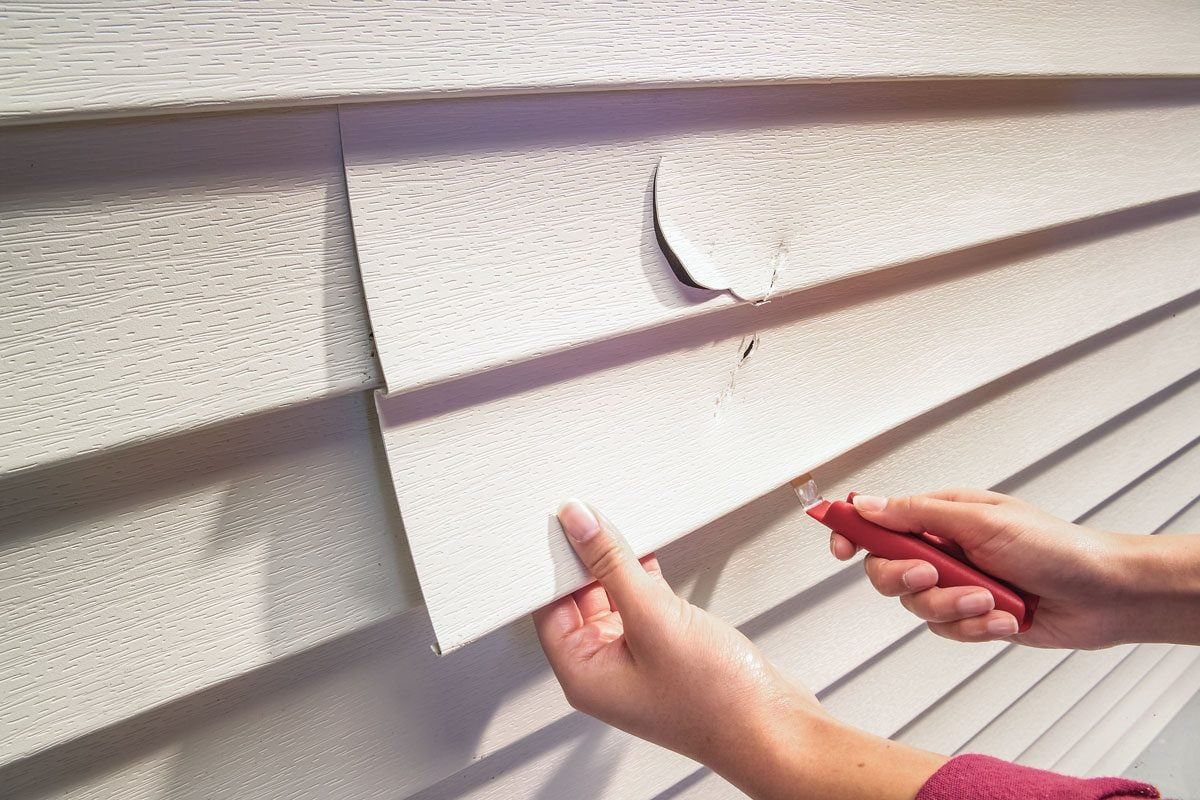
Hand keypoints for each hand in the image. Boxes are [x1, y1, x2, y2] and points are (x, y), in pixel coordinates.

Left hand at [535, 500, 944, 799]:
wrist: (774, 729)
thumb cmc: (716, 702)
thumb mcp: (653, 617)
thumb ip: (611, 565)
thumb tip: (580, 525)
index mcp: (583, 674)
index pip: (548, 608)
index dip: (554, 565)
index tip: (563, 524)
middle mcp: (605, 672)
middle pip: (578, 601)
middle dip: (587, 561)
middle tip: (596, 519)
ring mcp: (637, 663)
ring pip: (613, 600)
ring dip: (617, 567)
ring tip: (624, 531)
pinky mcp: (667, 652)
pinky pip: (643, 606)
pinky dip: (644, 579)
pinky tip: (651, 557)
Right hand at [830, 489, 1129, 648]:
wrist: (1104, 595)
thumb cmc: (1055, 546)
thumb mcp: (980, 520)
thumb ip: (917, 514)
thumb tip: (866, 505)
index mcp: (941, 515)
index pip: (879, 519)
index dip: (852, 531)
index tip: (839, 546)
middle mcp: (943, 549)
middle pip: (886, 569)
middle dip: (907, 579)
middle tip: (932, 575)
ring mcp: (956, 584)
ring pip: (916, 606)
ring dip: (953, 607)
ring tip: (989, 600)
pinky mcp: (972, 617)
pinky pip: (947, 630)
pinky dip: (975, 628)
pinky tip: (1004, 618)